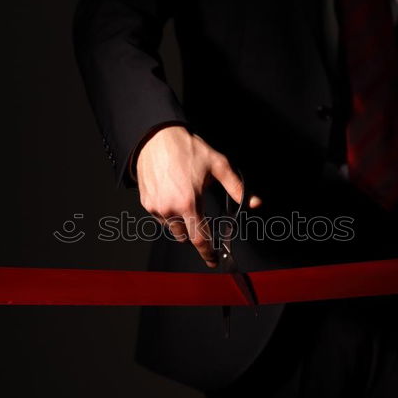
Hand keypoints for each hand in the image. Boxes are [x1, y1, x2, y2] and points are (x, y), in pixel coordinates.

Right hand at [135, 125, 260, 266]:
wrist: (156, 138)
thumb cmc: (186, 149)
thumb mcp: (218, 165)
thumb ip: (236, 187)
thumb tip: (252, 201)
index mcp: (189, 202)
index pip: (200, 238)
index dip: (208, 253)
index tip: (213, 260)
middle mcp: (170, 208)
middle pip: (185, 236)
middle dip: (195, 232)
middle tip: (199, 217)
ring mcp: (156, 207)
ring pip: (172, 227)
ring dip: (180, 221)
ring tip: (184, 198)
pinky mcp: (145, 202)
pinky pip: (160, 217)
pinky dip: (168, 212)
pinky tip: (172, 194)